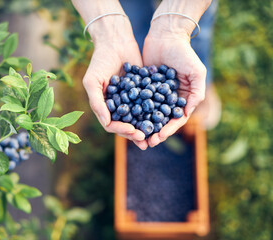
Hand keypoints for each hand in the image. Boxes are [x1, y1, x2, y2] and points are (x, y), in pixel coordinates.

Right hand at [83, 24, 147, 148]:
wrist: (115, 41)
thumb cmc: (100, 61)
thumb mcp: (93, 81)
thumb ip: (97, 102)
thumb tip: (106, 123)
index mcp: (104, 106)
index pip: (112, 124)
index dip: (122, 130)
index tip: (133, 132)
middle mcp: (117, 105)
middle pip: (126, 125)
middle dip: (135, 133)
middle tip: (146, 139)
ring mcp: (130, 99)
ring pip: (138, 117)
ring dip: (146, 127)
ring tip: (155, 136)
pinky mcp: (142, 91)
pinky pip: (149, 104)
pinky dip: (155, 112)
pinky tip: (164, 118)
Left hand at [142, 31, 206, 146]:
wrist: (166, 35)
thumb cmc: (184, 53)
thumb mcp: (196, 72)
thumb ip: (196, 93)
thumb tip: (187, 114)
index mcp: (182, 99)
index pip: (175, 119)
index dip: (168, 129)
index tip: (159, 137)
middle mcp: (167, 99)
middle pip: (160, 120)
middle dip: (153, 132)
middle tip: (145, 142)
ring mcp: (153, 94)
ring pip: (146, 114)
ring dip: (141, 125)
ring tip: (134, 135)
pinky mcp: (141, 87)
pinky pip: (136, 101)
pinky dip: (131, 111)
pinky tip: (125, 119)